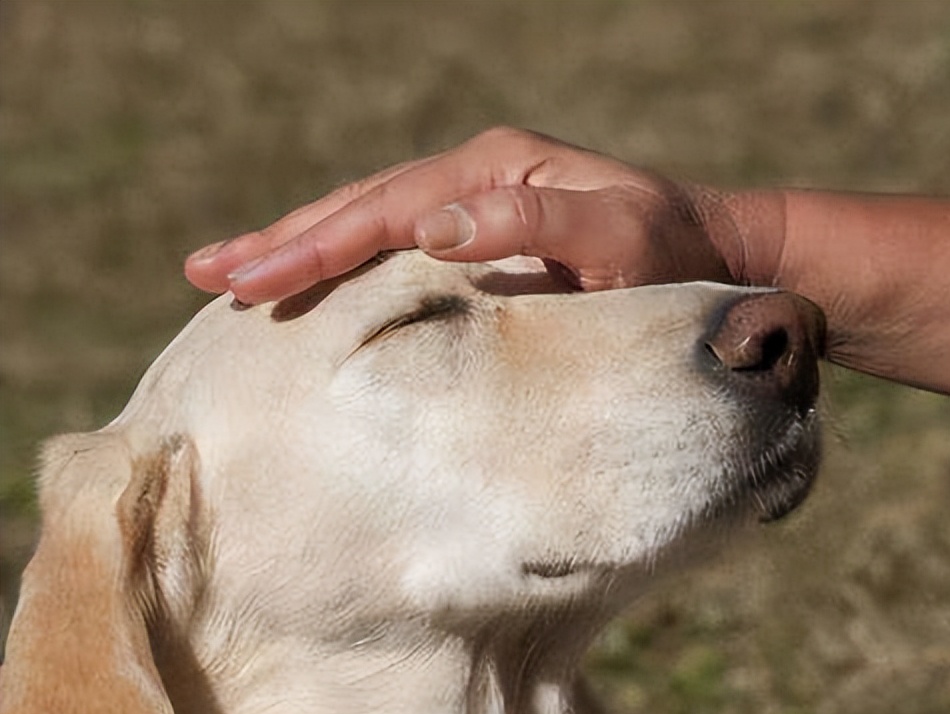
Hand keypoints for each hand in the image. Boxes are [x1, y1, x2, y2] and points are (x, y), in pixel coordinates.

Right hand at [185, 128, 753, 301]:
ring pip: (371, 220)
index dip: (315, 245)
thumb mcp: (620, 236)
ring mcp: (480, 199)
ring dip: (301, 245)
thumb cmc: (674, 254)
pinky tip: (314, 278)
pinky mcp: (488, 229)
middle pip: (360, 205)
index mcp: (496, 170)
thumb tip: (430, 225)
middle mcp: (478, 174)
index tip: (251, 278)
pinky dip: (348, 260)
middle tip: (206, 272)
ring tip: (230, 271)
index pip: (385, 209)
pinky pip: (401, 243)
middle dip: (282, 240)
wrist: (716, 252)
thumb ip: (536, 222)